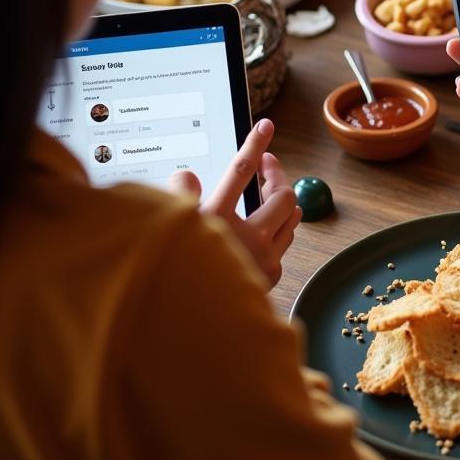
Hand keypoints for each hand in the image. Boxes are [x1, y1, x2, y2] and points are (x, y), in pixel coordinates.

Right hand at [169, 118, 301, 289]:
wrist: (198, 333)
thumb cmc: (174, 280)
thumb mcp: (169, 233)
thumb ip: (178, 198)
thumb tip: (186, 174)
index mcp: (214, 223)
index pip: (240, 172)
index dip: (254, 145)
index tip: (266, 126)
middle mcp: (245, 239)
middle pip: (281, 193)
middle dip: (276, 173)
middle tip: (267, 163)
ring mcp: (263, 257)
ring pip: (290, 214)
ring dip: (282, 197)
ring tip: (269, 189)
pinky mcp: (272, 274)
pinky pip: (285, 239)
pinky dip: (280, 225)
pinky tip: (266, 224)